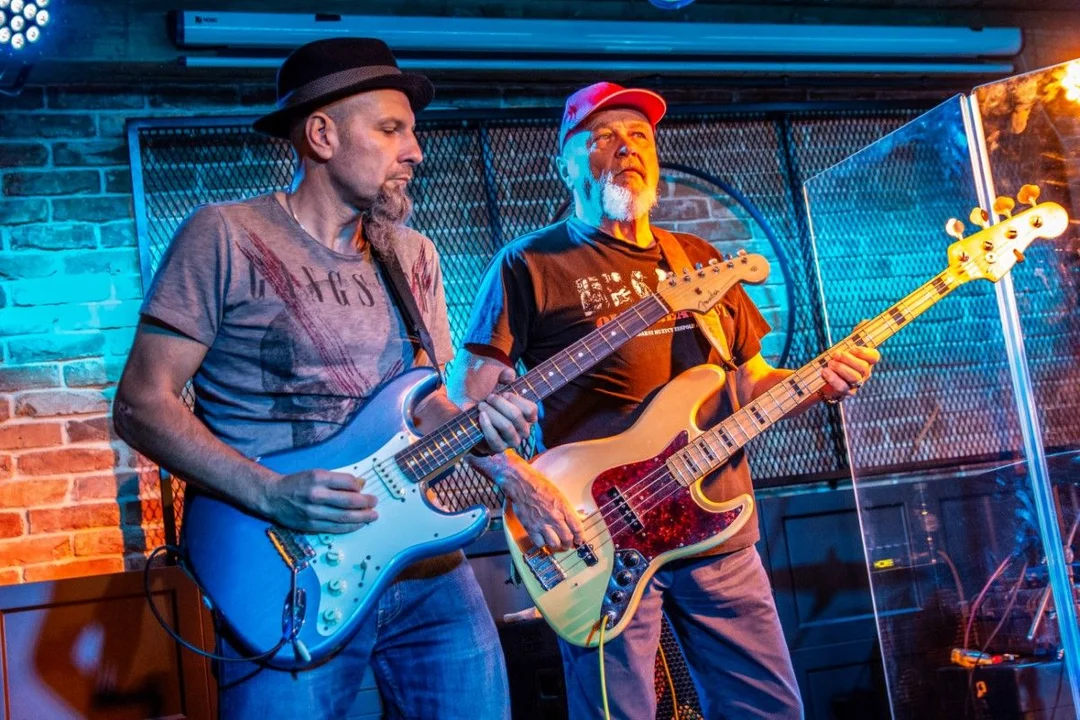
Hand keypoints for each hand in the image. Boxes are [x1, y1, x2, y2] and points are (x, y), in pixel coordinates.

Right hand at [258, 469, 377, 533]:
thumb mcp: (316, 474)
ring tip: (372, 515)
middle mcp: (316, 495)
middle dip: (366, 503)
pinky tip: (359, 524)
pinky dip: (350, 527)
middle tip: (374, 502)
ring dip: (362, 517)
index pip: (348, 482)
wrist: (273, 496)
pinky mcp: (311, 526)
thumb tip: (360, 485)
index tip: (363, 488)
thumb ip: (337, 480)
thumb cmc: (297, 483)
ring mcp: (314, 512)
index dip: (359, 486)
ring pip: (345, 517)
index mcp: (318, 478)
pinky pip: (335, 528)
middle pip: (349, 501)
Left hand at [475, 366, 537, 453]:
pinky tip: (481, 416)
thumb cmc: (487, 397)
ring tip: (481, 405)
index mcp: (528, 416)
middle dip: (500, 404)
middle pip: (517, 416)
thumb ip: (504, 375)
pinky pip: (495, 440)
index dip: (516, 400)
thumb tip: (509, 375)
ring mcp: (512, 441)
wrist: (469, 412)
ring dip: (492, 414)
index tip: (504, 393)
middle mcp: (523, 430)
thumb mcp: (496, 381)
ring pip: (507, 427)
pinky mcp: (498, 448)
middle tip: (488, 397)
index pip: (531, 410)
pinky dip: (487, 427)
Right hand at [500, 456, 584, 551]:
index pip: (577, 528)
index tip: (579, 540)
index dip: (580, 537)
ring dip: (557, 546)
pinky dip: (543, 544)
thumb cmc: (539, 485)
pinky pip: (540, 543)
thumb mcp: (559, 494)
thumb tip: (580, 516)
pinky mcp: (530, 528)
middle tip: (568, 544)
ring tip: (557, 544)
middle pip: (567, 538)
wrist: (520, 483)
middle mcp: (554, 517)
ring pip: (554, 544)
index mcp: (563, 508)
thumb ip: (570, 508)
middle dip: (569, 543)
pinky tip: (544, 540)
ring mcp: (542, 524)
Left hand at [821, 345, 879, 401]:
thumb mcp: (840, 353)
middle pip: (863, 367)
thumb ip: (843, 349)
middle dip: (848, 359)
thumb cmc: (835, 361)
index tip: (852, 349)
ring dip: (841, 368)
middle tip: (836, 354)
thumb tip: (839, 349)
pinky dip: (833, 378)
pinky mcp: (848, 392)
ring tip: (830, 363)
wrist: (827, 379)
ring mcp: (857, 383)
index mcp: (866, 361)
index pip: (874, 356)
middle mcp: (864, 373)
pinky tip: (825, 372)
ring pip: (854, 377)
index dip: (864, 352)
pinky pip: (842, 386)